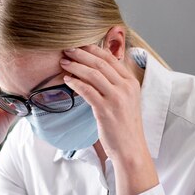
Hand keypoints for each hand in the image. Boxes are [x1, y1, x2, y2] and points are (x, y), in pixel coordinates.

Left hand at [60, 45, 157, 194]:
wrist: (131, 149)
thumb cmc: (124, 127)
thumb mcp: (126, 100)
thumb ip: (115, 85)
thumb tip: (97, 72)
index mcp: (131, 82)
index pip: (111, 58)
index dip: (93, 49)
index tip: (80, 45)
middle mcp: (126, 87)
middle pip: (100, 63)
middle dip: (81, 54)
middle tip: (67, 49)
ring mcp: (116, 98)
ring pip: (93, 74)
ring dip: (75, 66)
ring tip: (63, 62)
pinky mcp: (106, 110)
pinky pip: (87, 91)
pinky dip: (75, 83)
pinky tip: (67, 80)